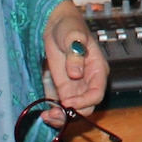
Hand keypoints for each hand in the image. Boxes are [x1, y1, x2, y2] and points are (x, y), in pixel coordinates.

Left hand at [41, 1, 107, 123]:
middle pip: (86, 107)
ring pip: (74, 111)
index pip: (96, 93)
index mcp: (98, 70)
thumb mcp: (73, 36)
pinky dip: (55, 113)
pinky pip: (62, 107)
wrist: (56, 24)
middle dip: (72, 114)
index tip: (67, 102)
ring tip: (47, 116)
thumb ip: (75, 53)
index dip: (84, 101)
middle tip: (54, 113)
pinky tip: (44, 113)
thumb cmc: (69, 26)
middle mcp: (89, 83)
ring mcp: (76, 88)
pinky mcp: (63, 89)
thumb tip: (76, 73)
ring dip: (62, 117)